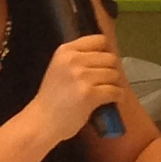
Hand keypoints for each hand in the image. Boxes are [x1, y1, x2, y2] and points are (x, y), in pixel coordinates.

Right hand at [27, 32, 135, 147]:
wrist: (42, 121)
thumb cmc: (53, 97)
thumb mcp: (60, 67)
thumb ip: (79, 58)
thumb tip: (108, 54)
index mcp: (66, 50)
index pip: (99, 40)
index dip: (106, 52)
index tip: (104, 63)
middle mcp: (73, 60)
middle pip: (110, 58)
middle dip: (112, 70)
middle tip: (108, 81)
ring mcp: (81, 77)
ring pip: (114, 74)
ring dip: (116, 84)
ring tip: (109, 91)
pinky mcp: (89, 94)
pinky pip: (115, 91)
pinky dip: (118, 96)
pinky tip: (115, 99)